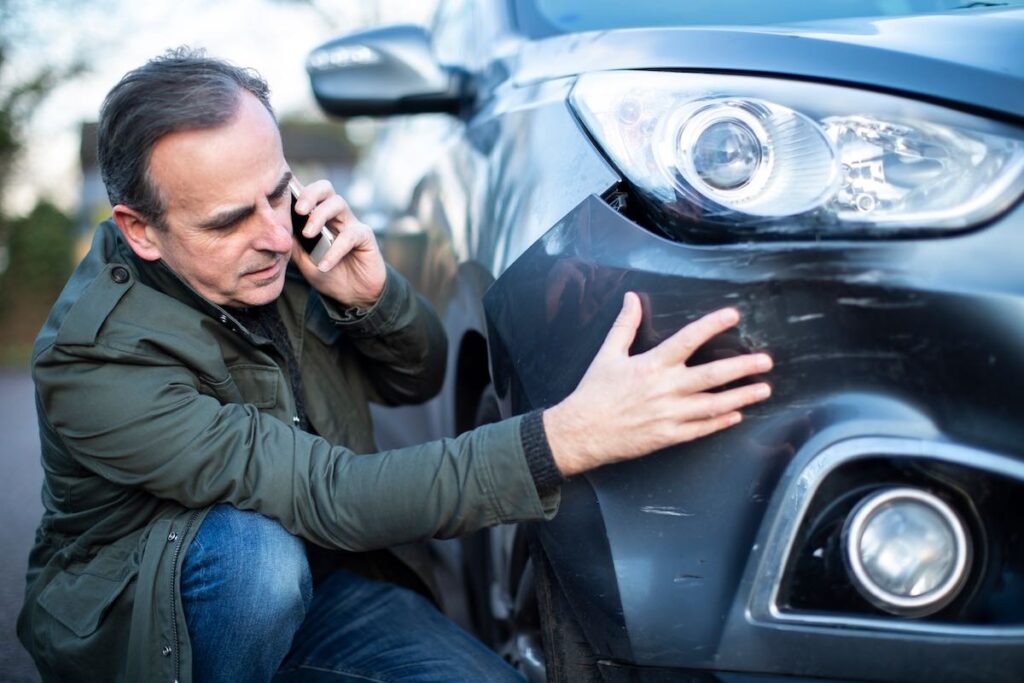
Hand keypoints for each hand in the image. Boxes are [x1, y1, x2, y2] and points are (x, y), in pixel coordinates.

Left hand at [290, 179, 386, 308]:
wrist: (353, 295)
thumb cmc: (328, 274)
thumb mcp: (302, 260)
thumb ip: (291, 242)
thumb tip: (274, 228)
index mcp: (318, 216)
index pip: (308, 193)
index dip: (295, 190)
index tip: (279, 197)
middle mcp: (335, 215)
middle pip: (325, 188)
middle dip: (310, 194)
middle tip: (298, 210)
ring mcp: (351, 223)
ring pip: (338, 203)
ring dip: (320, 216)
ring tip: (308, 234)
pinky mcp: (365, 236)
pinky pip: (350, 235)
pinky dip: (335, 250)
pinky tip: (324, 265)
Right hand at [543, 292, 772, 476]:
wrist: (581, 432)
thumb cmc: (594, 393)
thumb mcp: (608, 354)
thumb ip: (625, 325)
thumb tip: (631, 298)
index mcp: (652, 366)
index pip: (688, 340)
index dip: (712, 325)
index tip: (733, 315)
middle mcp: (665, 390)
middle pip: (712, 376)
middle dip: (742, 368)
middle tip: (765, 361)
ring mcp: (669, 415)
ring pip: (714, 405)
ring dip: (741, 397)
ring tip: (763, 389)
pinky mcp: (668, 436)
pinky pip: (701, 429)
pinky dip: (721, 422)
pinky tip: (737, 415)